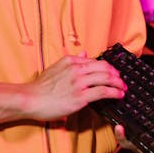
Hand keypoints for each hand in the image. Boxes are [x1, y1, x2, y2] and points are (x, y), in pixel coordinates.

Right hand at [0, 53, 125, 122]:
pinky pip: (103, 91)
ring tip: (123, 88)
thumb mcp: (55, 68)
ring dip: (118, 83)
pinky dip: (114, 92)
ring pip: (106, 78)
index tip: (113, 73)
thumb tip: (83, 53)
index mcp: (71, 61)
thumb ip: (71, 60)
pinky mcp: (81, 97)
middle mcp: (76, 69)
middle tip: (121, 80)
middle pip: (104, 68)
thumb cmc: (40, 87)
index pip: (95, 61)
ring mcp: (79, 83)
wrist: (30, 99)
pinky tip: (119, 95)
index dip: (107, 67)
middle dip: (116, 74)